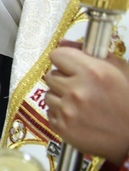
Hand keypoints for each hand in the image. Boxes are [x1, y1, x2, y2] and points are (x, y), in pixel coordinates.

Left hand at [44, 41, 128, 164]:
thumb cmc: (128, 99)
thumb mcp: (118, 69)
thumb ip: (88, 52)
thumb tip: (63, 43)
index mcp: (92, 72)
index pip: (57, 55)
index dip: (64, 60)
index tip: (71, 66)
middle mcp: (76, 90)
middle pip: (50, 75)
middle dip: (63, 79)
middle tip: (79, 87)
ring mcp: (68, 110)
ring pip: (48, 94)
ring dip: (60, 97)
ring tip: (81, 104)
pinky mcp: (62, 127)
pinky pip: (50, 112)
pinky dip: (60, 114)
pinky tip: (78, 116)